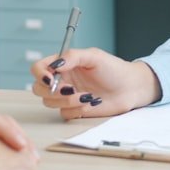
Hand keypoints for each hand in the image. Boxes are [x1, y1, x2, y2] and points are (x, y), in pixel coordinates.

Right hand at [30, 47, 160, 119]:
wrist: (130, 88)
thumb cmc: (114, 69)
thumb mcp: (94, 56)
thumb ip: (73, 57)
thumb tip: (56, 64)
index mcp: (63, 64)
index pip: (39, 68)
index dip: (40, 74)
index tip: (50, 78)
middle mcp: (62, 80)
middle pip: (39, 88)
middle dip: (53, 91)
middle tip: (69, 89)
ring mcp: (67, 96)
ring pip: (50, 102)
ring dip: (67, 100)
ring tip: (87, 96)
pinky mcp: (74, 110)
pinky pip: (64, 113)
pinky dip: (76, 109)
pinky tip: (91, 103)